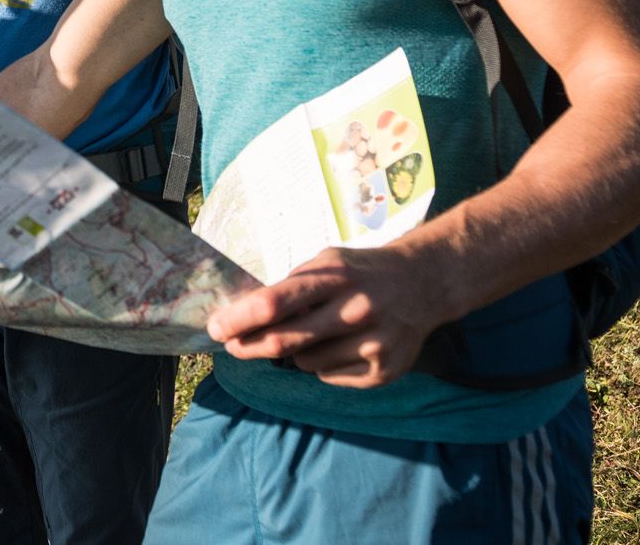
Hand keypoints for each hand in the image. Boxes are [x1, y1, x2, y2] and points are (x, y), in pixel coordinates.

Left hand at [204, 242, 465, 388]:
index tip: (215, 328)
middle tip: (232, 345)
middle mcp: (355, 310)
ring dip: (296, 352)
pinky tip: (343, 345)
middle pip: (285, 341)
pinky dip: (325, 364)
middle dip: (250, 345)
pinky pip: (331, 377)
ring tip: (315, 333)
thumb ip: (292, 286)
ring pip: (306, 363)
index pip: (275, 303)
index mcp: (334, 277)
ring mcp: (372, 343)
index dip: (239, 319)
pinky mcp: (384, 371)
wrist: (424, 283)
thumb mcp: (328, 262)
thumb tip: (244, 313)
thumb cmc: (362, 271)